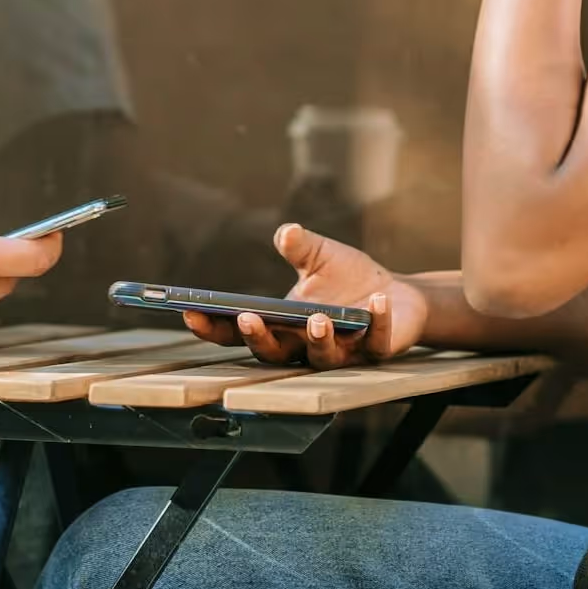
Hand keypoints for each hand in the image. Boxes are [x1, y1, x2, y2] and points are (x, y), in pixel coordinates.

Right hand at [182, 223, 427, 369]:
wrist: (396, 296)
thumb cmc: (349, 279)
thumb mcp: (320, 257)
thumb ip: (301, 247)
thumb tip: (286, 232)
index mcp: (283, 325)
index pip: (239, 332)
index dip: (214, 327)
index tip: (191, 312)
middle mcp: (305, 346)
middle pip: (274, 353)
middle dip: (259, 337)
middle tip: (247, 319)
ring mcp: (341, 352)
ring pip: (321, 357)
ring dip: (317, 339)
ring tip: (317, 318)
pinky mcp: (376, 350)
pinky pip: (374, 341)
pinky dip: (375, 321)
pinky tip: (376, 301)